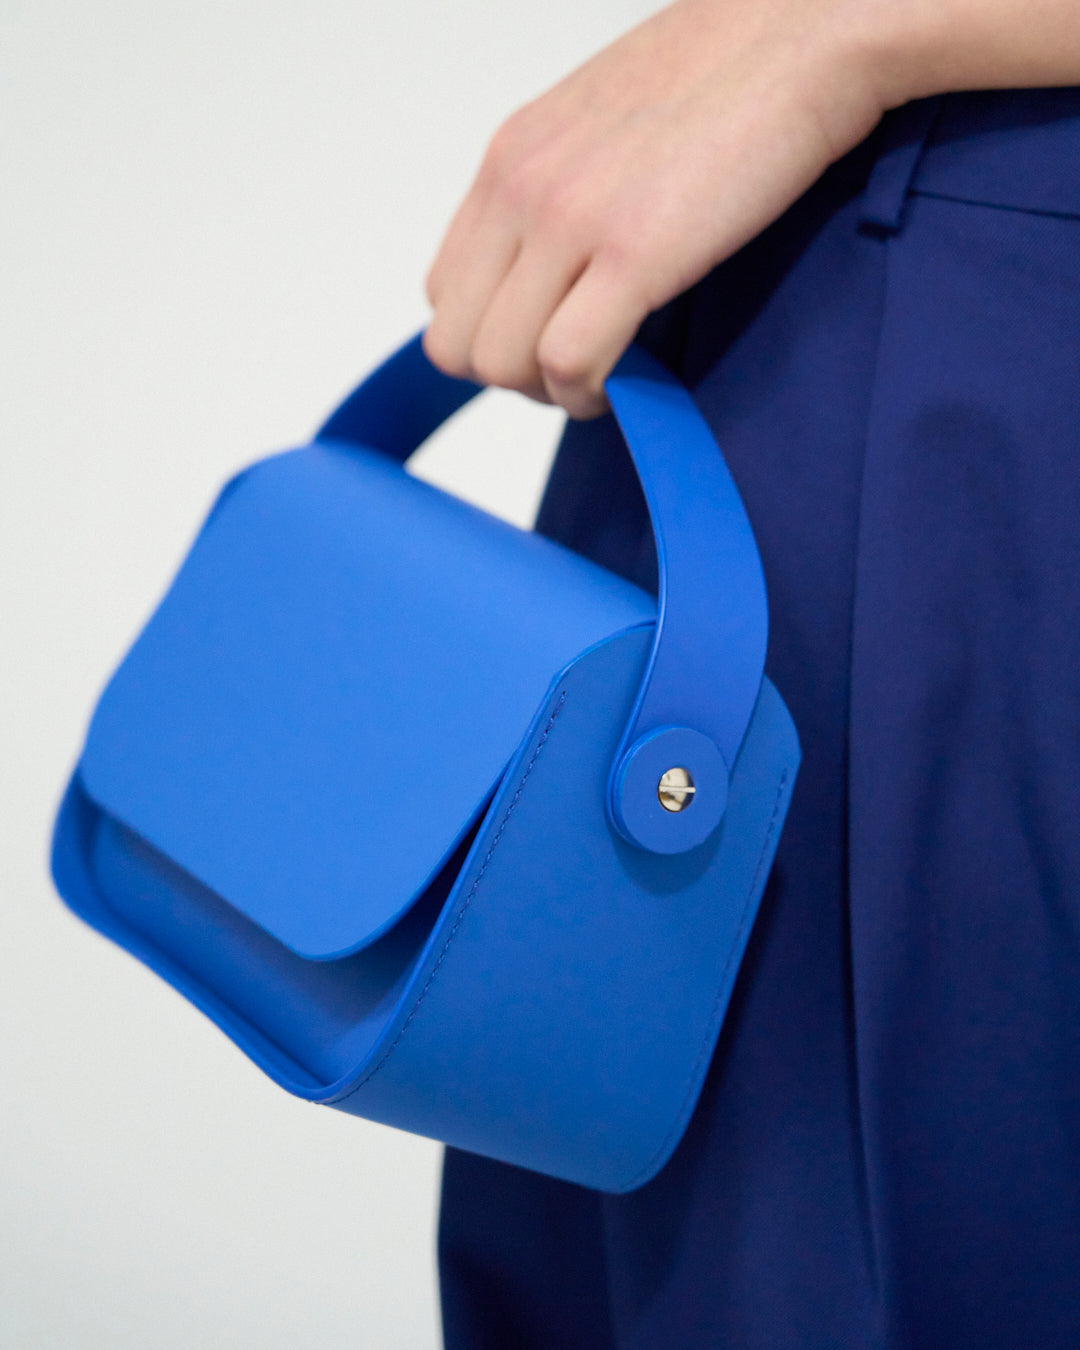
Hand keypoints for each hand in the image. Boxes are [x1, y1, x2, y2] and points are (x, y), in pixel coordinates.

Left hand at [422, 0, 891, 416]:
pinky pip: (569, 364)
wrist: (806, 26)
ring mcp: (569, 219)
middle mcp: (521, 187)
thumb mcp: (601, 126)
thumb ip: (560, 192)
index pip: (444, 293)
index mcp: (508, 158)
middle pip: (457, 345)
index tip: (549, 343)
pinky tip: (635, 383)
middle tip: (581, 373)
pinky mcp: (632, 252)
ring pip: (502, 364)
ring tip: (611, 378)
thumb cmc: (725, 76)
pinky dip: (594, 396)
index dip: (494, 338)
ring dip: (554, 393)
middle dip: (515, 380)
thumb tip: (557, 273)